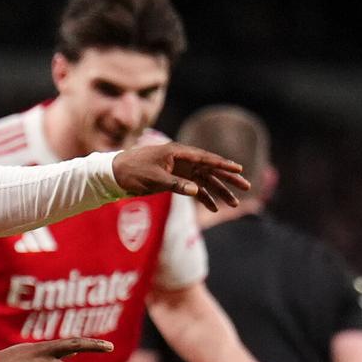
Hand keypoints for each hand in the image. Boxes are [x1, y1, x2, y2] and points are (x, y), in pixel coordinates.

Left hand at [112, 143, 251, 211]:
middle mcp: (182, 160)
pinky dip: (203, 197)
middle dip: (229, 179)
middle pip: (211, 169)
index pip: (206, 158)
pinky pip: (194, 188)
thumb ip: (176, 184)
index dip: (224, 164)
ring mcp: (180, 169)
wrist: (115, 173)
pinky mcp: (175, 179)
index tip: (239, 169)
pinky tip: (212, 208)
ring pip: (205, 181)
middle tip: (247, 187)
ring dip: (218, 192)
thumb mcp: (154, 179)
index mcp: (178, 153)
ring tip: (233, 204)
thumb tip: (197, 190)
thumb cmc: (133, 171)